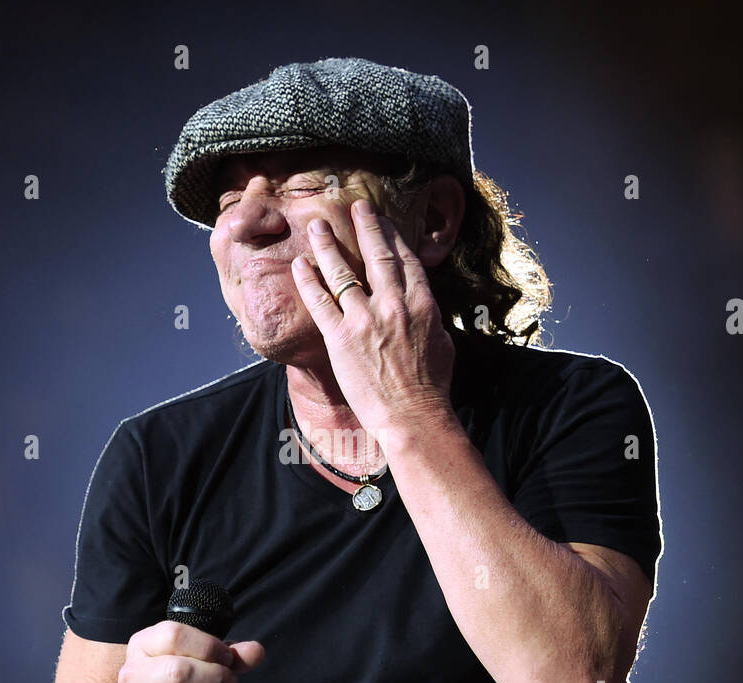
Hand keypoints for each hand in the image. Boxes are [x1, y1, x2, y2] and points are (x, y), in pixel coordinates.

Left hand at [290, 197, 456, 447]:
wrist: (413, 415)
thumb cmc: (431, 385)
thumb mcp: (442, 342)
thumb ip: (430, 316)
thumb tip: (422, 302)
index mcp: (422, 304)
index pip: (404, 259)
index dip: (391, 235)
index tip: (381, 220)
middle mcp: (393, 305)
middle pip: (376, 255)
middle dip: (364, 227)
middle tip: (353, 207)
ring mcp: (365, 320)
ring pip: (343, 272)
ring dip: (328, 245)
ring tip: (316, 226)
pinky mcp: (340, 338)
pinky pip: (319, 302)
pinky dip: (308, 281)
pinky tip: (300, 265)